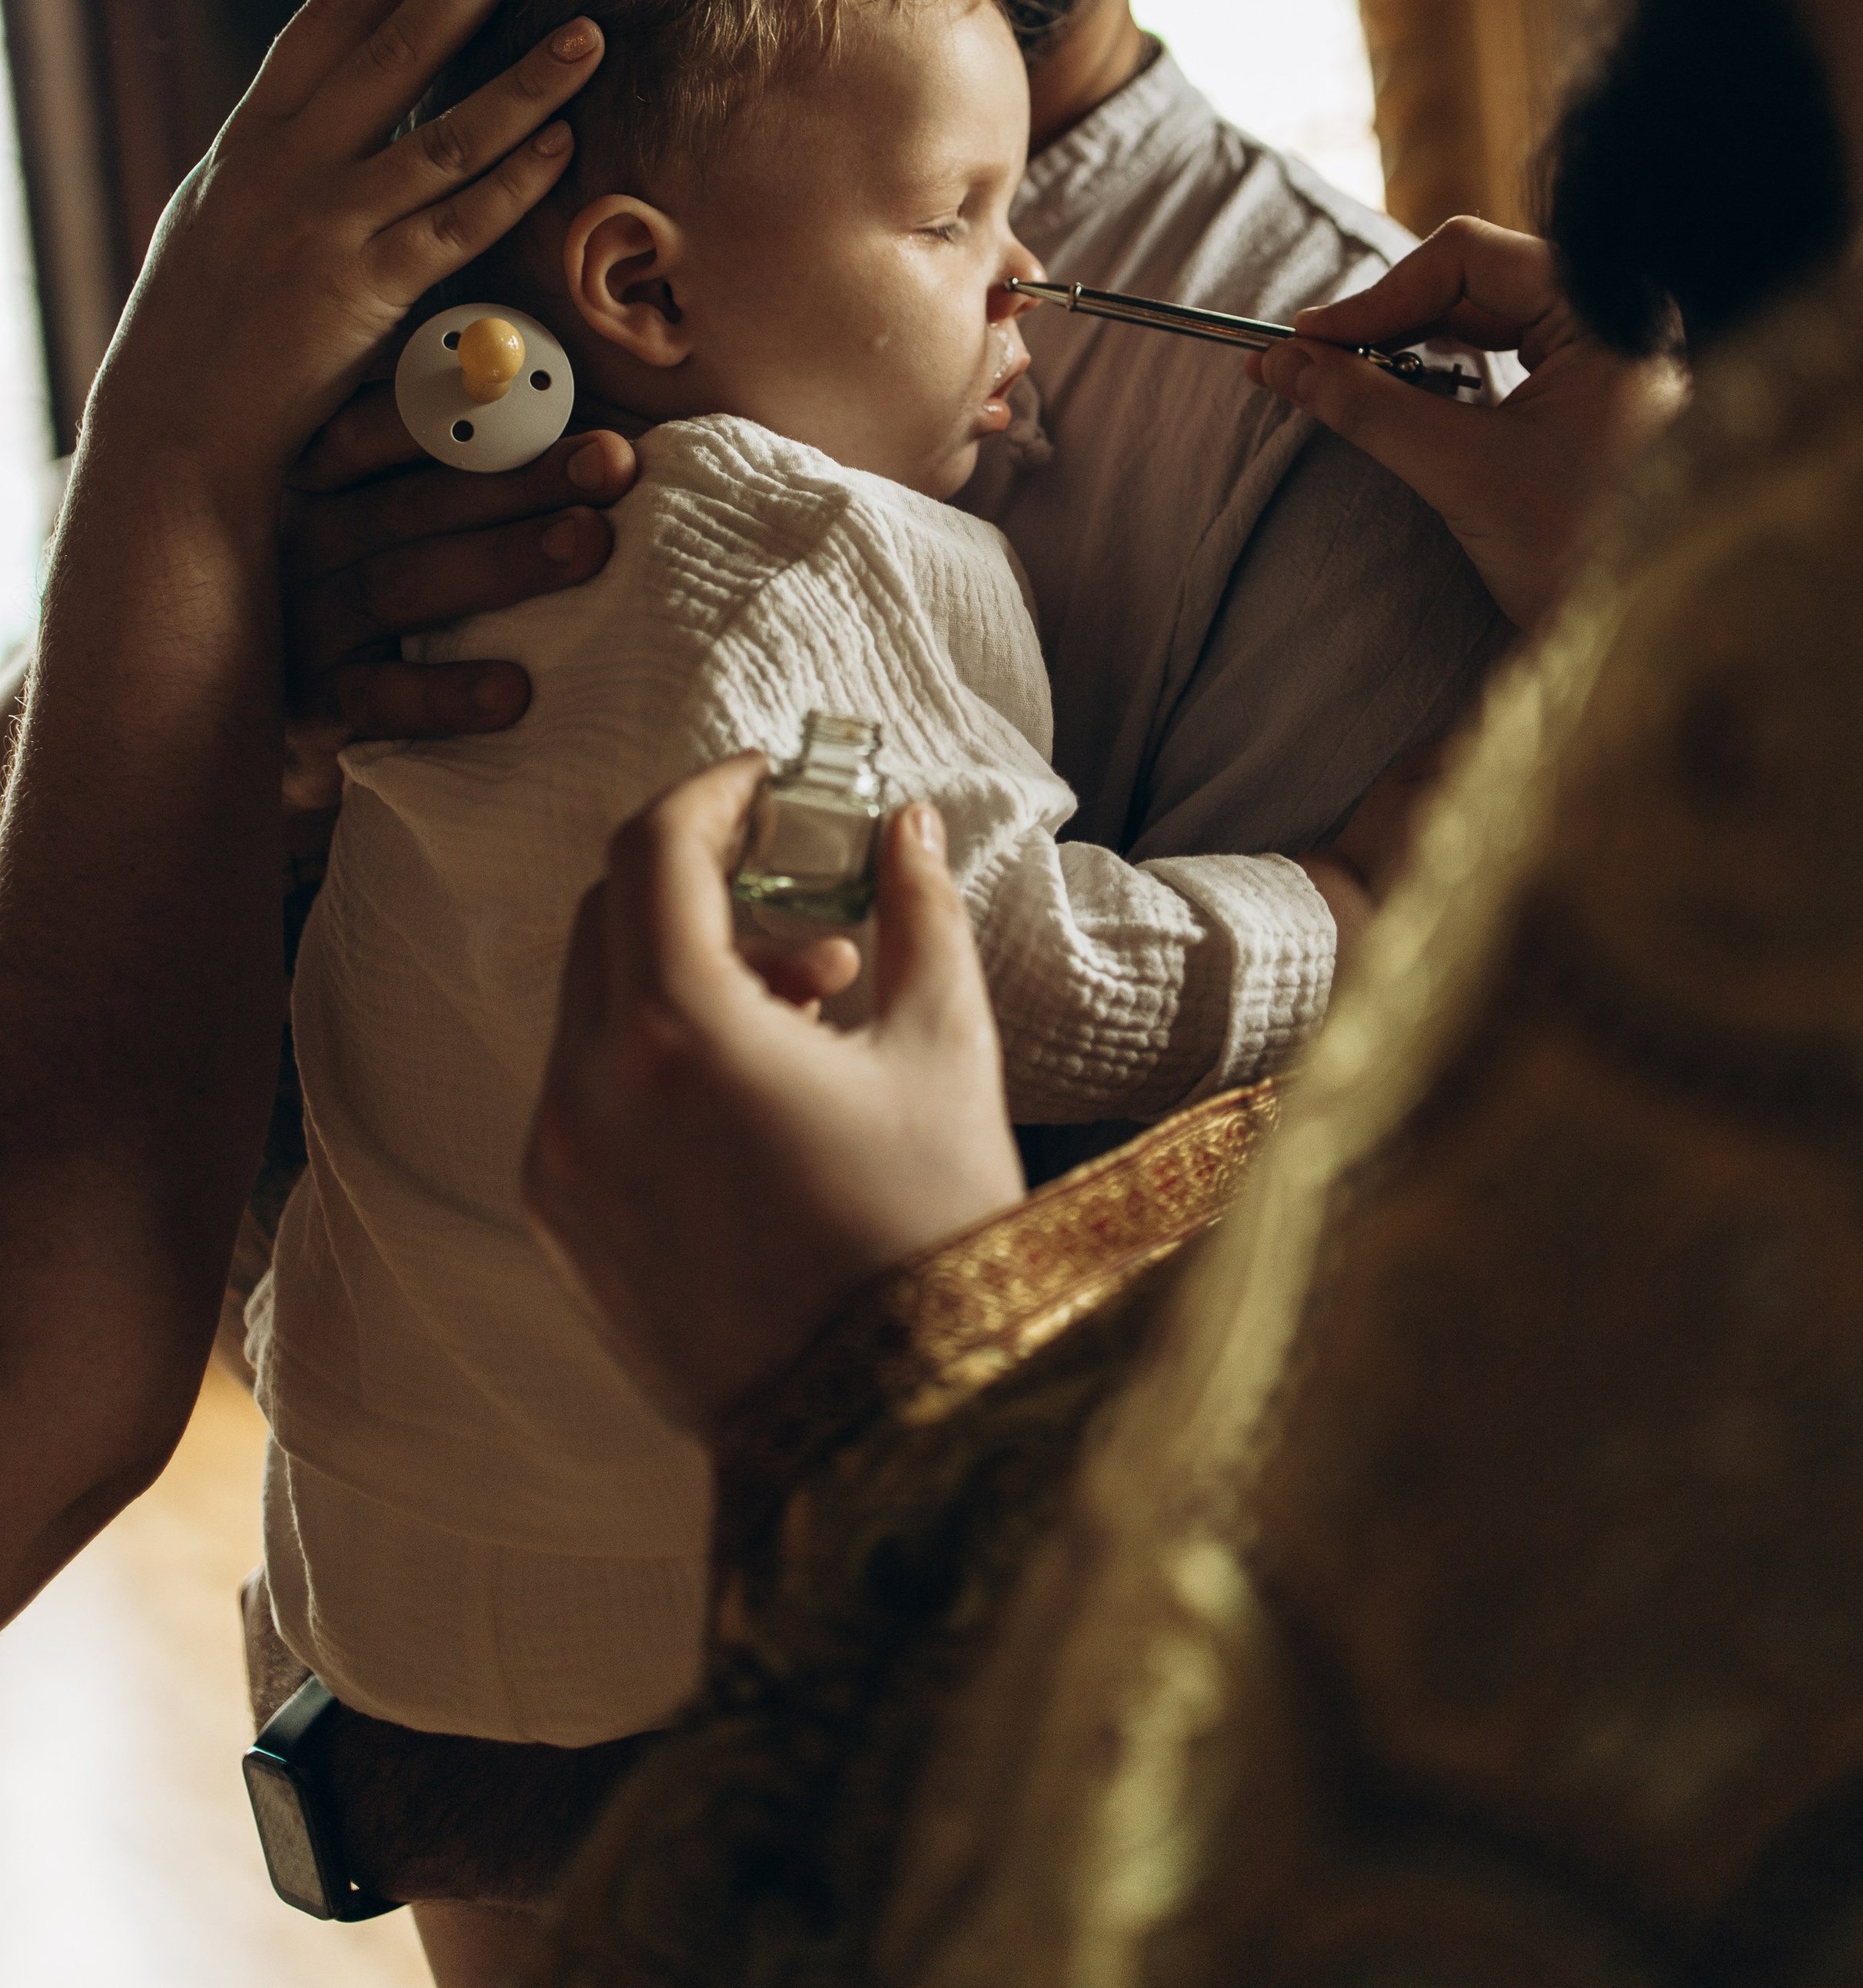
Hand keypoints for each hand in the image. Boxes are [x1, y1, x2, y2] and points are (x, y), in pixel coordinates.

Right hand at [87, 0, 602, 499]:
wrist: (175, 425)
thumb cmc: (201, 328)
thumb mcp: (221, 216)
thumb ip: (277, 159)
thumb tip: (329, 109)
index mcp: (251, 137)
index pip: (332, 19)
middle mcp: (286, 163)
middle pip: (395, 48)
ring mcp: (327, 224)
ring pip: (448, 133)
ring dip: (526, 79)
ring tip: (589, 33)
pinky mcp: (365, 291)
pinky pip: (458, 226)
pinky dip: (515, 182)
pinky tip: (565, 144)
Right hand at [279, 388, 641, 813]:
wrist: (335, 731)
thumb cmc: (422, 598)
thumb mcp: (439, 520)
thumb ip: (485, 461)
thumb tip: (597, 428)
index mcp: (328, 477)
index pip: (383, 425)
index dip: (472, 407)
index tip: (554, 393)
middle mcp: (304, 541)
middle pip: (408, 500)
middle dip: (520, 480)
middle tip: (610, 463)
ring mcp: (303, 624)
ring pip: (399, 585)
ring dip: (502, 560)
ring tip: (589, 543)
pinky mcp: (314, 711)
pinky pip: (378, 698)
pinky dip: (446, 693)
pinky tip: (514, 691)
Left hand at [523, 756, 1024, 1432]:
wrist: (889, 1432)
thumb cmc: (930, 1234)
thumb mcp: (945, 1052)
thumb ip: (918, 913)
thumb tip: (905, 828)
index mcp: (675, 1031)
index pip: (652, 847)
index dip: (713, 795)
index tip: (772, 787)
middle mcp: (586, 1089)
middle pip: (609, 913)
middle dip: (706, 881)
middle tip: (809, 902)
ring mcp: (559, 1163)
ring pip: (591, 1002)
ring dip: (684, 969)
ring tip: (809, 1011)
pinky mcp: (559, 1224)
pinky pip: (581, 1088)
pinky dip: (650, 1051)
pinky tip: (756, 1090)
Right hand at [1248, 216, 1685, 627]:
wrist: (1656, 638)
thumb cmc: (1580, 553)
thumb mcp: (1462, 470)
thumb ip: (1367, 406)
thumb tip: (1281, 362)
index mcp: (1608, 310)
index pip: (1468, 258)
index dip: (1377, 297)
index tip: (1306, 342)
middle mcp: (1616, 316)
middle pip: (1476, 284)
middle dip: (1389, 323)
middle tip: (1311, 363)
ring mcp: (1609, 355)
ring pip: (1487, 321)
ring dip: (1413, 351)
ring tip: (1347, 385)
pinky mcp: (1595, 396)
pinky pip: (1507, 359)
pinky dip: (1448, 379)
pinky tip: (1404, 405)